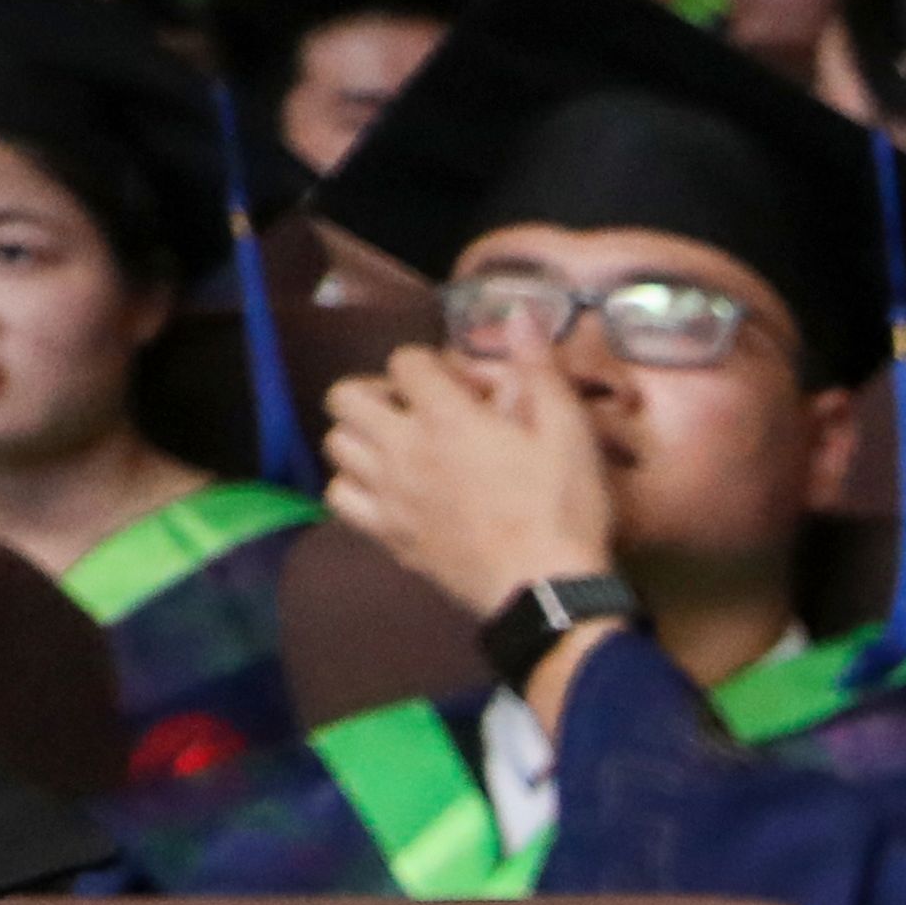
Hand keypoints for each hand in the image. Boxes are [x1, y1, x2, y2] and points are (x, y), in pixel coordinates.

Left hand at [315, 340, 619, 626]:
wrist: (547, 592)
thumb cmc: (564, 509)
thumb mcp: (569, 432)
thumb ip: (539, 369)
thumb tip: (519, 312)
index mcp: (445, 416)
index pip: (405, 360)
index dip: (433, 365)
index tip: (465, 388)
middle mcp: (402, 447)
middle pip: (346, 396)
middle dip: (376, 392)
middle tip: (414, 411)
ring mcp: (388, 494)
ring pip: (336, 444)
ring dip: (360, 437)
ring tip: (397, 448)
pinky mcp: (387, 534)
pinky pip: (339, 497)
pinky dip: (354, 486)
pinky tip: (385, 490)